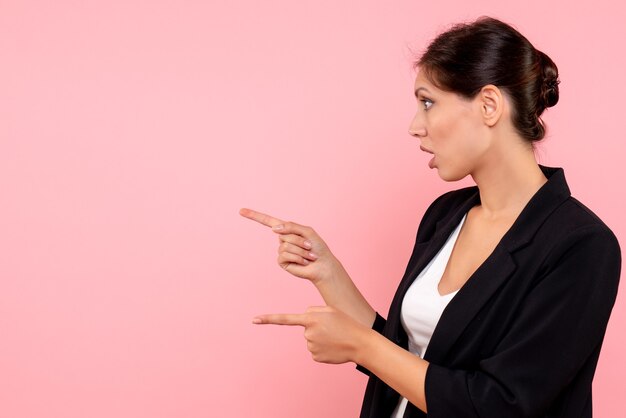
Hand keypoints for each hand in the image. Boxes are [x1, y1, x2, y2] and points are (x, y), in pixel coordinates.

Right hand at [239, 208, 346, 285]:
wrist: (323, 265)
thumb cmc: (317, 247)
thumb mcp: (306, 232)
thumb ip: (291, 227)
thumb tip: (273, 229)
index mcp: (287, 230)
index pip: (267, 221)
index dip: (254, 216)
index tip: (241, 211)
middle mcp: (282, 239)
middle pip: (284, 234)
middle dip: (299, 240)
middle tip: (310, 246)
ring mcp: (281, 251)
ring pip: (286, 246)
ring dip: (301, 250)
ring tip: (309, 255)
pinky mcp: (282, 262)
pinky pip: (285, 255)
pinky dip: (298, 257)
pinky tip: (304, 262)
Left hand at [253, 306, 368, 363]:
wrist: (360, 342)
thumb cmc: (345, 323)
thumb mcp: (329, 310)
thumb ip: (313, 311)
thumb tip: (304, 320)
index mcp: (310, 318)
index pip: (285, 318)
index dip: (268, 319)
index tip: (254, 320)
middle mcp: (308, 333)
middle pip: (306, 328)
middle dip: (316, 327)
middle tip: (332, 328)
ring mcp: (311, 346)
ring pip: (311, 340)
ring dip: (321, 338)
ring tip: (334, 337)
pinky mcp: (315, 357)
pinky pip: (315, 350)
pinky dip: (323, 348)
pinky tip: (333, 347)